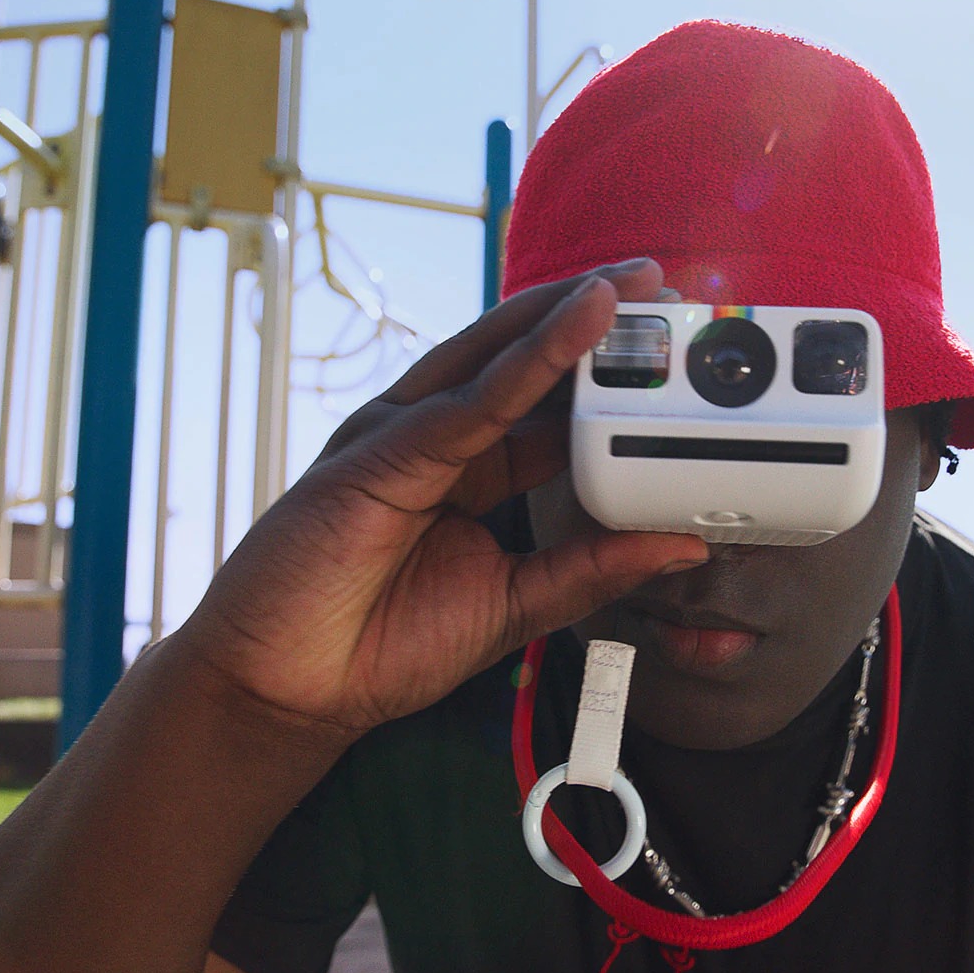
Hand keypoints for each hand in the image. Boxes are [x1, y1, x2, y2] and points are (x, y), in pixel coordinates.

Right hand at [179, 259, 706, 735]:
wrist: (290, 689)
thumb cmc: (383, 645)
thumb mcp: (516, 605)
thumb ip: (594, 571)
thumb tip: (683, 546)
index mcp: (471, 469)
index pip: (549, 406)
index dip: (609, 377)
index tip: (671, 352)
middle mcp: (438, 438)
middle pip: (523, 362)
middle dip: (591, 321)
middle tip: (662, 286)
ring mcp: (404, 436)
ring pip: (495, 359)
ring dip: (561, 316)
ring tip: (625, 283)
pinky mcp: (381, 452)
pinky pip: (469, 400)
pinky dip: (526, 360)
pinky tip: (576, 325)